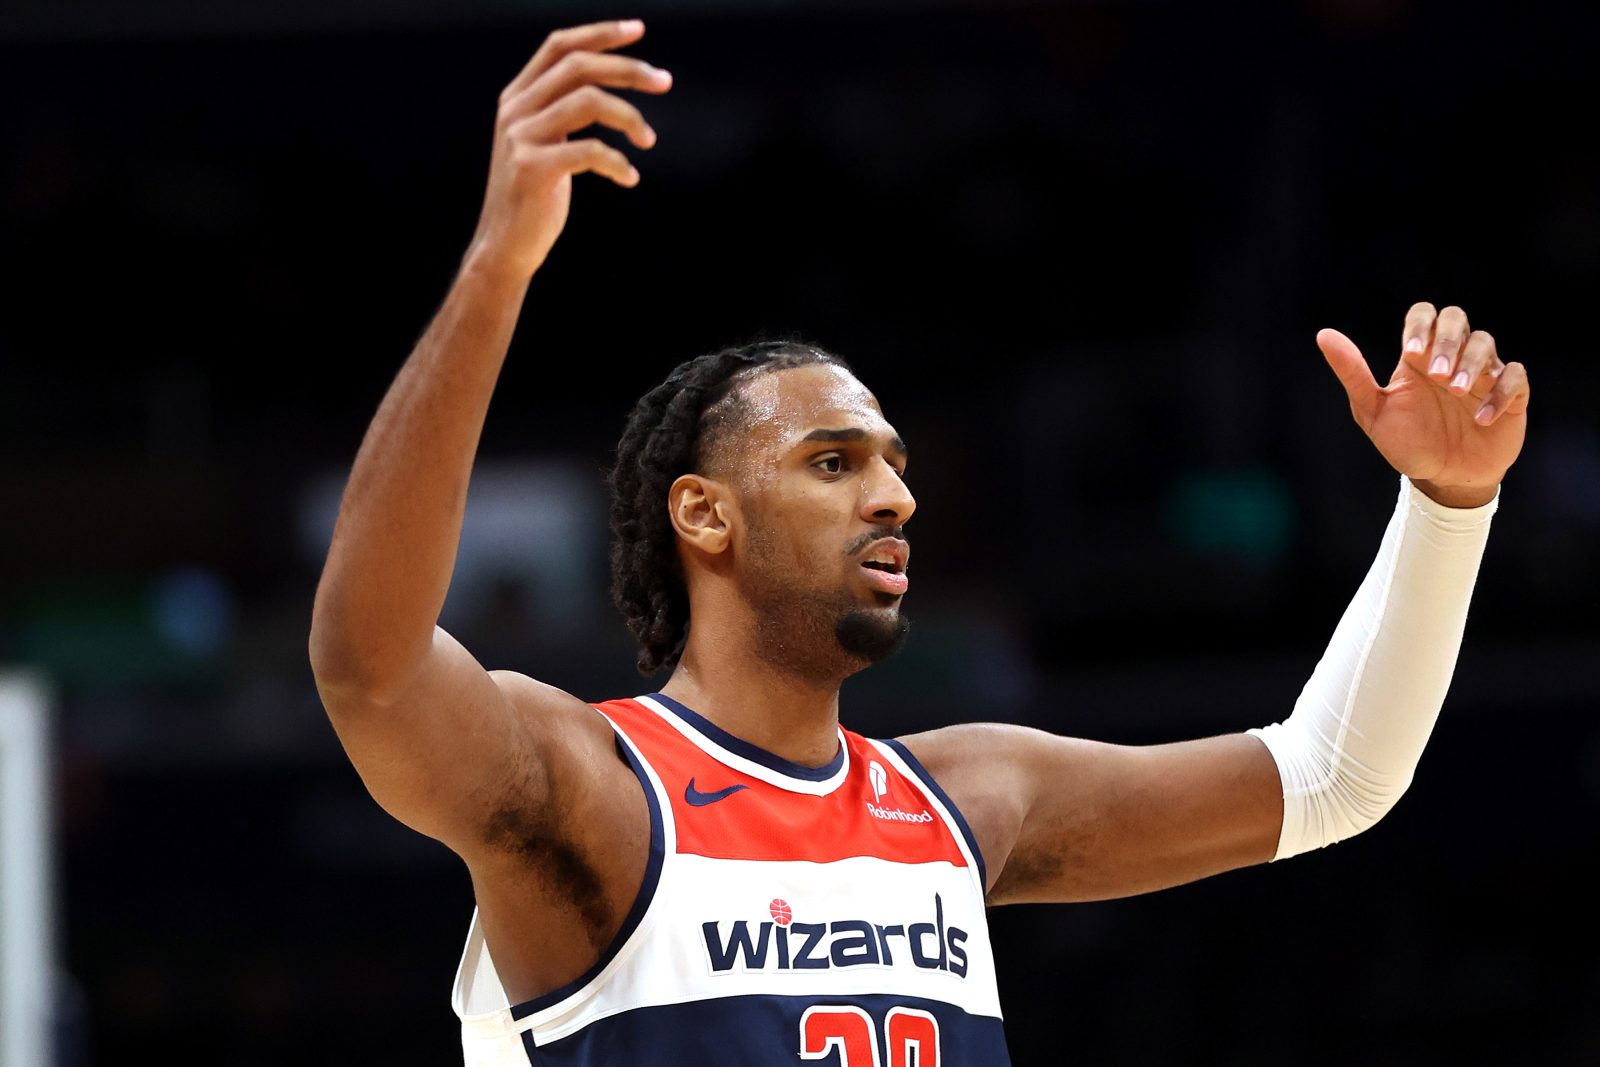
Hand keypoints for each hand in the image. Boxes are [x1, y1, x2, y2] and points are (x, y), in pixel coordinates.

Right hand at [466, 20, 671, 279]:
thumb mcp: (544, 140)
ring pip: (589, 102)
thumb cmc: (536, 193)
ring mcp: (521, 138)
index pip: (560, 46)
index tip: (639, 29)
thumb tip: (611, 82)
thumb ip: (562, 108)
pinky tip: (630, 178)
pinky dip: (619, 163)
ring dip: (630, 117)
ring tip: (649, 140)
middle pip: (579, 67)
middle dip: (628, 69)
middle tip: (664, 81)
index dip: (600, 33)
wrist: (506, 244)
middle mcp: (515, 110)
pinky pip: (590, 151)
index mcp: (518, 96)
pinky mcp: (533, 170)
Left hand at [1318, 303, 1530, 508]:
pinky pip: (1515, 378)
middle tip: (1437, 375)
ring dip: (1471, 364)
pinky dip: (1501, 393)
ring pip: (1486, 343)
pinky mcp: (1510, 396)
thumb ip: (1353, 373)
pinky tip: (1481, 419)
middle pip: (1457, 318)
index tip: (1410, 353)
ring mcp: (1483, 375)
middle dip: (1447, 341)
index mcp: (1419, 357)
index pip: (1423, 315)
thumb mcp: (1373, 411)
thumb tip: (1324, 335)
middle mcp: (1452, 358)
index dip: (1419, 325)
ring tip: (1456, 393)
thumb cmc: (1407, 442)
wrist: (1440, 480)